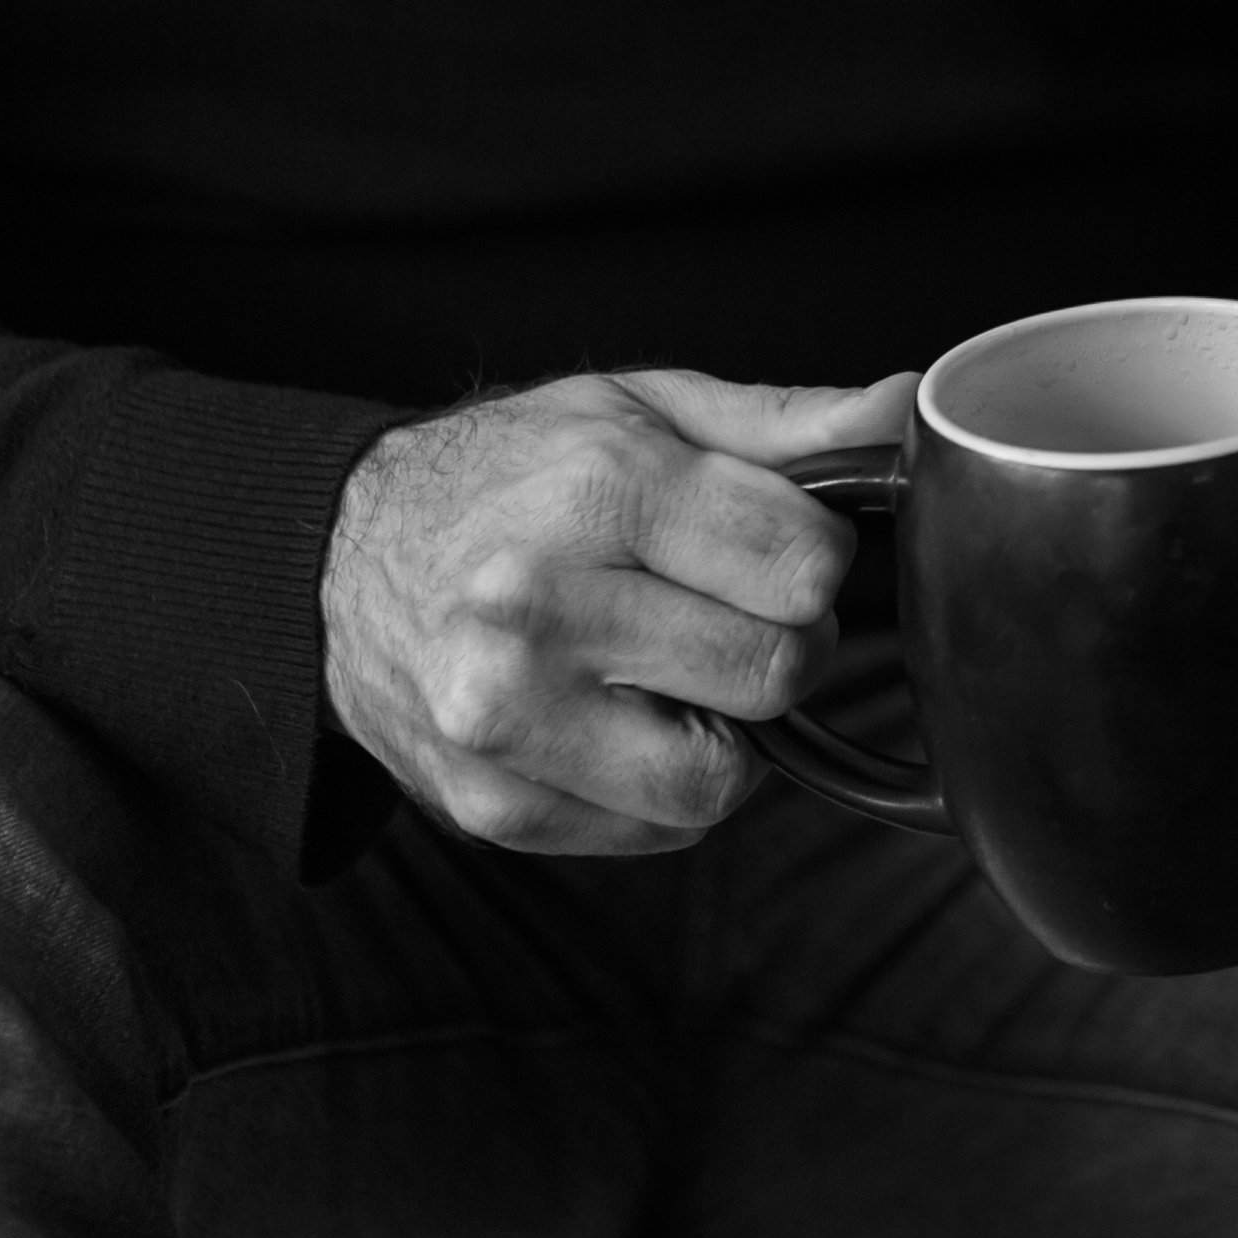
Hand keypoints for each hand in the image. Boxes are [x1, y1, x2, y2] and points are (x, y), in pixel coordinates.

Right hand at [321, 368, 912, 855]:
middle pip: (776, 669)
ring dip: (724, 731)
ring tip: (665, 670)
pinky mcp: (490, 804)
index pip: (806, 564)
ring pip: (722, 778)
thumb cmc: (512, 476)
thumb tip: (903, 407)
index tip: (763, 548)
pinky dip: (663, 787)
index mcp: (597, 487)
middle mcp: (537, 604)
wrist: (335, 559)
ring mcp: (505, 716)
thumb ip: (785, 424)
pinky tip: (612, 719)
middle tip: (715, 611)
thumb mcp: (642, 410)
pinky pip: (659, 829)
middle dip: (776, 643)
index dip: (811, 559)